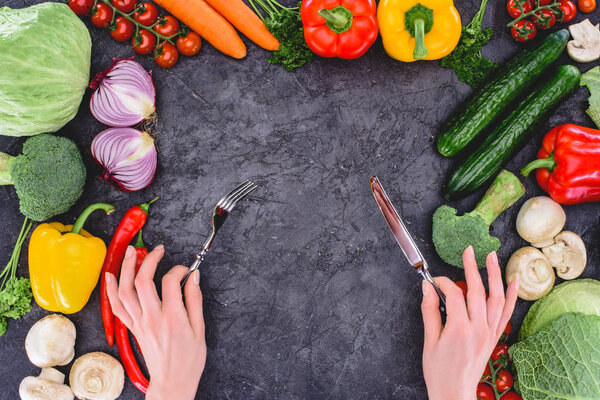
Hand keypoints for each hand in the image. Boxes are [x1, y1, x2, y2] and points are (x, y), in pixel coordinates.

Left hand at [105, 245, 206, 399]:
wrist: (173, 381)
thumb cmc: (189, 358)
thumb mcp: (200, 329)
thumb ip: (195, 300)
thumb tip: (194, 277)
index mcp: (172, 317)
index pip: (170, 282)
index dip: (179, 269)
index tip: (186, 270)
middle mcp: (152, 317)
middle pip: (143, 281)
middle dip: (149, 260)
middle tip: (157, 250)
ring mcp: (139, 323)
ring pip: (125, 291)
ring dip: (126, 269)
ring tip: (131, 252)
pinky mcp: (132, 328)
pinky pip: (117, 306)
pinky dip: (111, 290)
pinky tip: (110, 276)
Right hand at [421, 247, 517, 399]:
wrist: (454, 393)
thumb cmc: (439, 371)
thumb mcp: (429, 341)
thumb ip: (429, 311)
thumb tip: (427, 288)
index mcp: (459, 328)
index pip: (454, 294)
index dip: (443, 283)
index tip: (433, 280)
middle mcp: (478, 328)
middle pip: (477, 291)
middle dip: (472, 268)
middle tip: (468, 250)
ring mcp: (489, 333)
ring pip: (495, 298)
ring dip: (495, 276)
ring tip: (492, 257)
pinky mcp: (494, 338)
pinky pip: (505, 313)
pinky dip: (511, 297)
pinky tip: (513, 282)